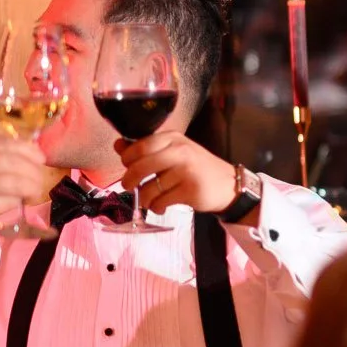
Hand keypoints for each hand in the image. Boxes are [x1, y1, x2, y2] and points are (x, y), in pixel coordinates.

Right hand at [0, 138, 48, 236]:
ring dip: (32, 187)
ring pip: (17, 182)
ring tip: (34, 191)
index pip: (6, 143)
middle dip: (34, 170)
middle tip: (39, 178)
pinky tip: (19, 202)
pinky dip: (19, 201)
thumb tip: (24, 151)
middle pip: (15, 162)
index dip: (28, 149)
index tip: (40, 157)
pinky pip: (9, 200)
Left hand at [117, 132, 238, 214]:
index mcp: (174, 139)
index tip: (127, 166)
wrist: (228, 184)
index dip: (127, 158)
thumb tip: (119, 145)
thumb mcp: (174, 152)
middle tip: (128, 186)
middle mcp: (180, 152)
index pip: (140, 146)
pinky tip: (160, 206)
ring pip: (149, 188)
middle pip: (140, 166)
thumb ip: (147, 148)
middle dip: (129, 180)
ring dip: (143, 198)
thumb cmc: (197, 168)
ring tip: (147, 200)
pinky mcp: (190, 190)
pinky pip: (161, 201)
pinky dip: (156, 207)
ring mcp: (186, 171)